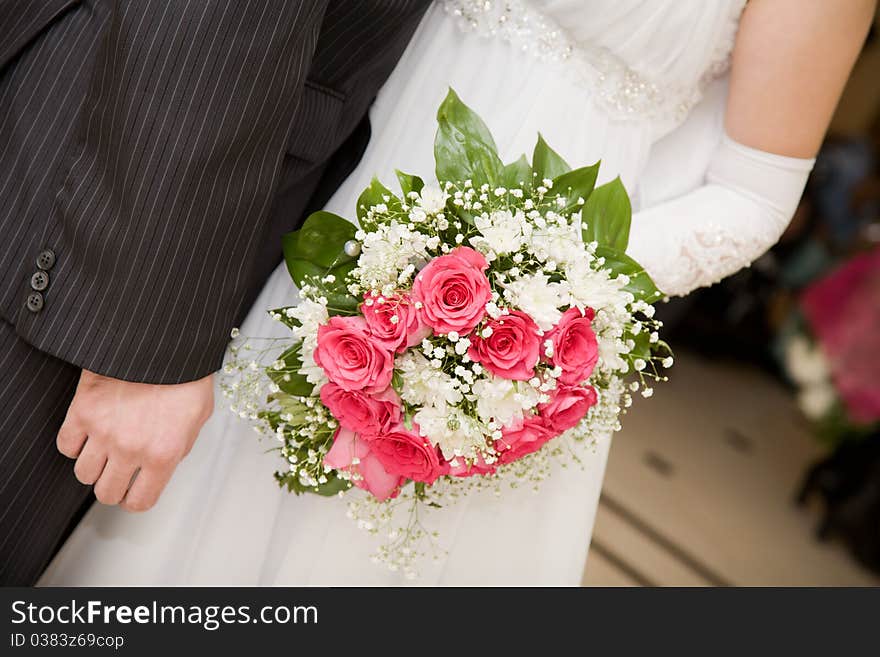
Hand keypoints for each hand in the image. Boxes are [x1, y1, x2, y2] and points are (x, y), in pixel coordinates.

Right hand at [57, 370, 213, 511]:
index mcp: (163, 454)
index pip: (139, 501)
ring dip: (94, 465)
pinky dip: (75, 443)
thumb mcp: (198, 418)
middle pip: (106, 492)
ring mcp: (103, 431)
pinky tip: (90, 431)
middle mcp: (131, 449)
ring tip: (106, 449)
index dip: (135, 499)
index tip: (134, 492)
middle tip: (119, 471)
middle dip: (114, 485)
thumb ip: (179, 448)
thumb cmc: (186, 376)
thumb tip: (162, 466)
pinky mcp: (82, 410)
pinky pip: (66, 445)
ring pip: (84, 473)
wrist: (164, 342)